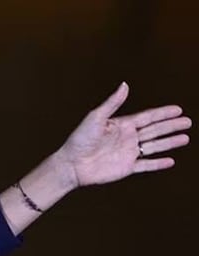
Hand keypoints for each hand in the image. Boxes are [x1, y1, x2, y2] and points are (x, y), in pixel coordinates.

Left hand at [60, 82, 189, 187]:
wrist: (71, 165)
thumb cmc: (79, 140)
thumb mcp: (96, 118)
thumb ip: (112, 103)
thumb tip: (125, 84)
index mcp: (122, 125)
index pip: (148, 117)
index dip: (163, 113)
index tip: (178, 109)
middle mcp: (127, 138)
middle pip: (155, 130)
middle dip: (171, 126)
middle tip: (188, 122)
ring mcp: (128, 153)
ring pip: (154, 146)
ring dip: (169, 142)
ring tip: (185, 138)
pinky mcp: (126, 168)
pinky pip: (146, 165)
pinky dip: (158, 164)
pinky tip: (171, 161)